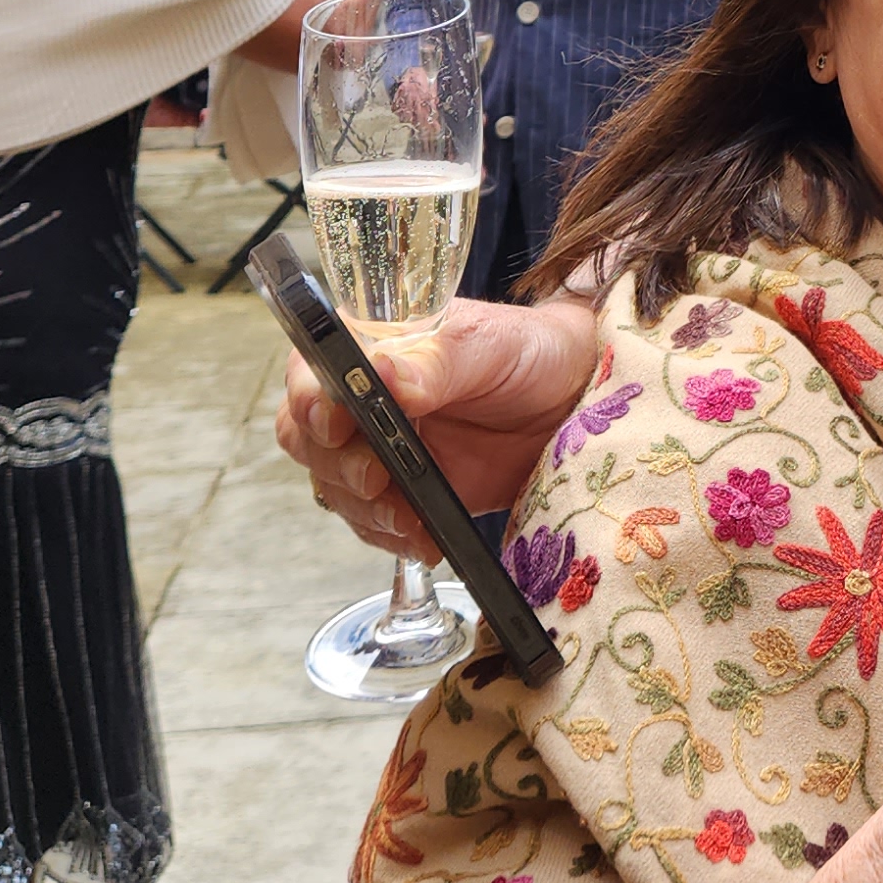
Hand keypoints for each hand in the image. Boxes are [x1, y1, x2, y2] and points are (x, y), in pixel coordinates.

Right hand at [278, 293, 597, 556]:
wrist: (573, 401)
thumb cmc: (531, 352)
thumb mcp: (490, 345)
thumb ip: (438, 361)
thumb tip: (384, 374)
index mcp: (373, 345)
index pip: (311, 372)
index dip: (312, 401)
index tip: (338, 426)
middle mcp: (364, 397)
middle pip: (309, 438)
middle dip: (340, 465)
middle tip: (380, 478)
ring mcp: (381, 447)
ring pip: (335, 487)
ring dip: (366, 509)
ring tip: (411, 517)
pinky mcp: (405, 491)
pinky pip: (373, 522)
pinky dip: (393, 535)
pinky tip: (425, 537)